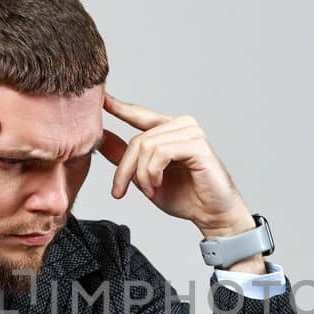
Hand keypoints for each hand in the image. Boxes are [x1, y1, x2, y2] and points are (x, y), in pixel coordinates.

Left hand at [97, 94, 255, 240]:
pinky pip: (161, 152)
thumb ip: (126, 157)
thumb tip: (102, 139)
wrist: (212, 214)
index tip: (101, 99)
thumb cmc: (186, 197)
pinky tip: (157, 185)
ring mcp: (190, 132)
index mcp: (168, 130)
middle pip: (137, 140)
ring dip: (142, 175)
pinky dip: (153, 172)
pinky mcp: (197, 144)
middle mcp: (180, 125)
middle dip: (124, 169)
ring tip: (150, 190)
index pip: (139, 115)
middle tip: (120, 192)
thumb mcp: (146, 177)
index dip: (119, 107)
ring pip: (146, 146)